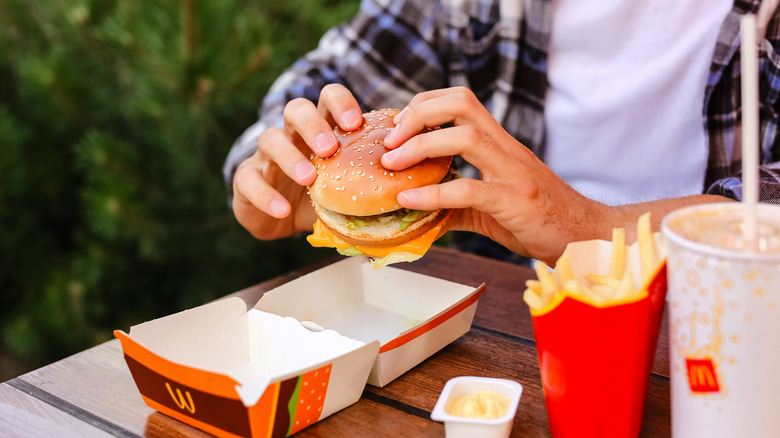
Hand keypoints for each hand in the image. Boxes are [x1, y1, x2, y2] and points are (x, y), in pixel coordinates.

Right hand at [232, 84, 363, 239]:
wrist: (281, 218)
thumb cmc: (324, 194)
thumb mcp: (351, 185)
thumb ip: (377, 181)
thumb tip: (426, 193)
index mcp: (321, 128)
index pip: (328, 98)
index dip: (341, 103)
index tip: (356, 122)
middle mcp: (292, 134)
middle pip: (296, 109)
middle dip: (313, 124)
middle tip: (330, 148)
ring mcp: (266, 156)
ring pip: (269, 138)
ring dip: (290, 156)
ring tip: (309, 177)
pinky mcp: (246, 179)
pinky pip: (249, 180)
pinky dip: (265, 196)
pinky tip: (283, 211)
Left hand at [381, 87, 610, 263]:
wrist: (586, 238)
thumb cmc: (540, 221)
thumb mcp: (491, 208)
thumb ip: (455, 204)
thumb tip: (415, 211)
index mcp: (500, 144)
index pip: (461, 100)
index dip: (424, 104)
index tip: (398, 128)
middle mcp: (507, 149)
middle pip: (460, 103)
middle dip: (417, 114)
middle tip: (388, 142)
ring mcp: (514, 172)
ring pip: (465, 137)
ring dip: (419, 146)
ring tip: (391, 165)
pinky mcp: (516, 202)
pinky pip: (471, 190)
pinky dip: (434, 194)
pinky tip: (409, 200)